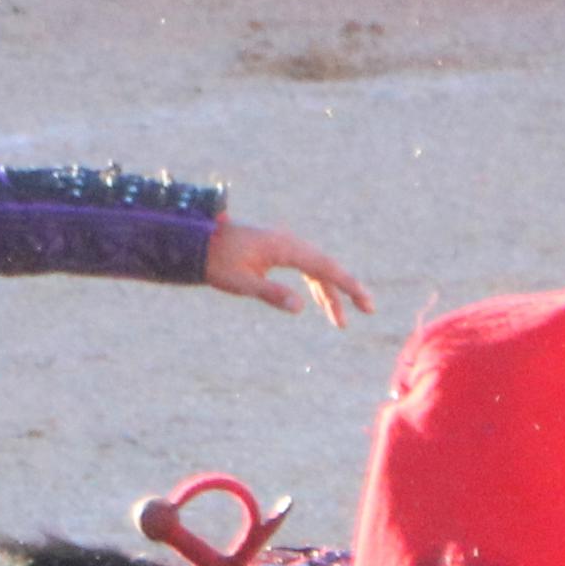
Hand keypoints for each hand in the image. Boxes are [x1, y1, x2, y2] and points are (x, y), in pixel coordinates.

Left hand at [203, 220, 372, 326]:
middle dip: (347, 290)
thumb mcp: (241, 283)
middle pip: (327, 266)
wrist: (195, 242)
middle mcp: (289, 243)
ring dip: (330, 293)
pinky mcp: (276, 250)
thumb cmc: (215, 262)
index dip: (349, 285)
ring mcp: (283, 245)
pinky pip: (304, 266)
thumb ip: (271, 293)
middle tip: (369, 311)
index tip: (366, 303)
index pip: (325, 267)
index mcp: (284, 248)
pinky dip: (315, 285)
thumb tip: (300, 307)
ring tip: (340, 323)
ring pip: (316, 268)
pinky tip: (320, 303)